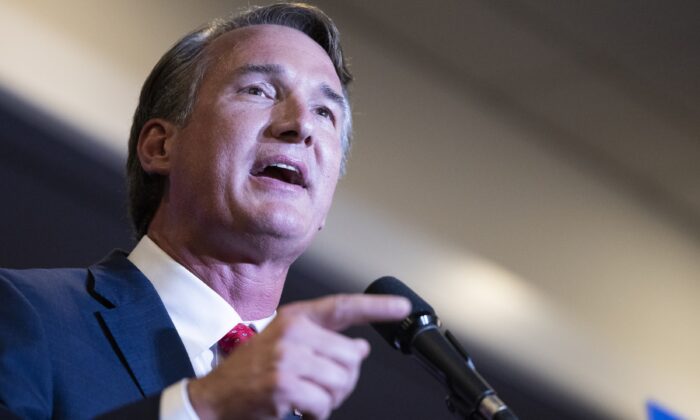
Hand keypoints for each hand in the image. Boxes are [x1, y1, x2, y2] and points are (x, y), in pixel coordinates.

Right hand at [188, 294, 409, 419]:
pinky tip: (300, 408)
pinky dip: (317, 413)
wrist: (215, 396)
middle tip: (323, 387)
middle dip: (344, 379)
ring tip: (309, 396)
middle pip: (350, 357)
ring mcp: (287, 358)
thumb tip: (360, 349)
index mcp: (295, 318)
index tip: (402, 306)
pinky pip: (323, 403)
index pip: (343, 307)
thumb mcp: (287, 345)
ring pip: (340, 381)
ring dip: (330, 398)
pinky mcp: (283, 385)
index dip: (376, 307)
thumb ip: (324, 342)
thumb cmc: (252, 371)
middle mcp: (292, 333)